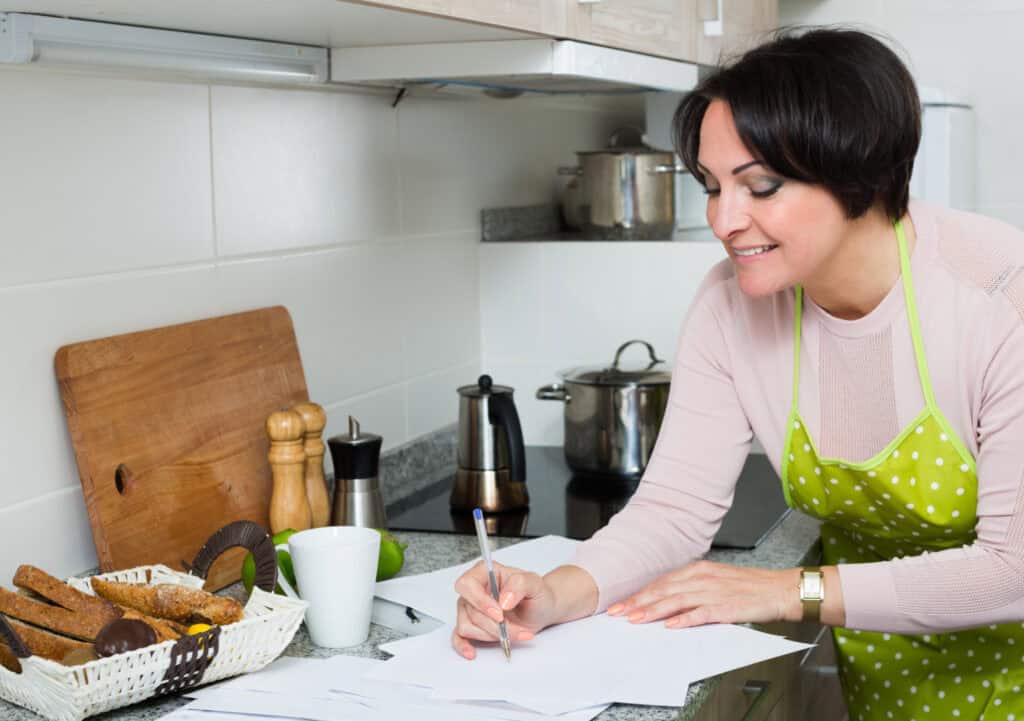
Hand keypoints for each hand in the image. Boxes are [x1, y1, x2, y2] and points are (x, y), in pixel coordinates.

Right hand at [451, 561, 556, 659]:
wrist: (541, 610)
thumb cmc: (536, 593)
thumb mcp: (534, 583)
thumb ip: (519, 584)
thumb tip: (503, 599)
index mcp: (484, 572)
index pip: (467, 584)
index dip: (480, 601)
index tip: (499, 613)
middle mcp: (474, 590)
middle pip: (470, 611)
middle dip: (495, 624)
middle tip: (515, 628)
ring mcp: (470, 608)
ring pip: (467, 626)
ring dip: (492, 634)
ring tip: (514, 632)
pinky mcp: (472, 625)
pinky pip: (458, 636)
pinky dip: (463, 645)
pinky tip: (471, 651)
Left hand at [606, 561, 801, 627]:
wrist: (781, 588)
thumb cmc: (749, 587)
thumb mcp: (715, 581)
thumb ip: (692, 588)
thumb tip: (667, 602)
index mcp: (699, 570)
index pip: (662, 582)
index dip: (640, 593)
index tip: (621, 603)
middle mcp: (703, 577)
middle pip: (663, 590)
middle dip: (638, 602)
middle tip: (617, 612)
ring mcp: (714, 591)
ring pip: (677, 601)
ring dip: (654, 611)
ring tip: (635, 619)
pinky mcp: (727, 607)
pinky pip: (702, 613)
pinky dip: (685, 619)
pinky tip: (671, 625)